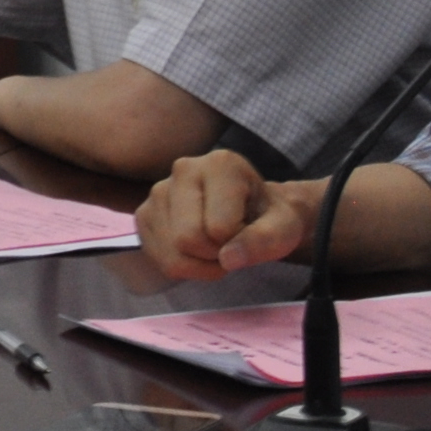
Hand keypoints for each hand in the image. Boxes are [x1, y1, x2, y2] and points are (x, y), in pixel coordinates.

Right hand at [136, 149, 327, 278]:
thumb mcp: (285, 229)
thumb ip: (265, 241)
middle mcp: (182, 169)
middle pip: (188, 238)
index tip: (248, 229)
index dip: (238, 241)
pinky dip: (182, 266)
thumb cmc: (270, 217)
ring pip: (171, 253)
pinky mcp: (144, 214)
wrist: (252, 212)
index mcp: (220, 164)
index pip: (219, 227)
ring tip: (215, 244)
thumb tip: (228, 259)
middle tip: (231, 243)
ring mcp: (158, 191)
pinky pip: (158, 258)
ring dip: (199, 263)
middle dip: (214, 254)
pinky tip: (196, 250)